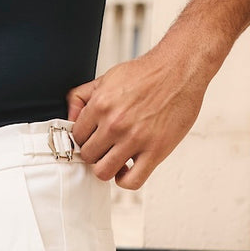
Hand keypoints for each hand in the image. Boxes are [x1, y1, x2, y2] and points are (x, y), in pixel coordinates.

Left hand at [67, 45, 209, 189]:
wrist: (180, 69)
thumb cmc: (147, 74)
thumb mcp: (108, 77)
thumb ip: (83, 96)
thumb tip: (69, 117)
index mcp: (101, 104)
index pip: (76, 137)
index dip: (84, 139)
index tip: (94, 138)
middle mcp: (116, 123)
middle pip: (88, 156)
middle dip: (95, 153)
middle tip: (106, 146)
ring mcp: (135, 139)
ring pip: (103, 172)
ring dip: (108, 168)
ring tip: (116, 158)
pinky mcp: (155, 151)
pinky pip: (131, 182)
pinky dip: (126, 180)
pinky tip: (128, 168)